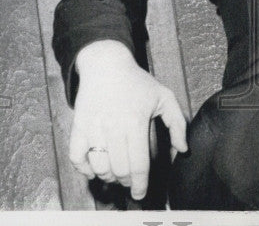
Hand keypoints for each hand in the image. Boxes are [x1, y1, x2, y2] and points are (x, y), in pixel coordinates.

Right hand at [68, 40, 187, 199]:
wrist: (106, 65)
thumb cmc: (138, 82)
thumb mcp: (164, 97)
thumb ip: (177, 124)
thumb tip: (182, 150)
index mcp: (135, 121)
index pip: (138, 164)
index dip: (140, 184)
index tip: (140, 193)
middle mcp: (113, 127)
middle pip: (119, 170)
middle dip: (126, 182)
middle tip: (130, 180)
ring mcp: (93, 128)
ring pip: (98, 167)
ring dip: (108, 177)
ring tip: (115, 173)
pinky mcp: (78, 127)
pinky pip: (76, 158)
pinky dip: (84, 169)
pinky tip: (95, 168)